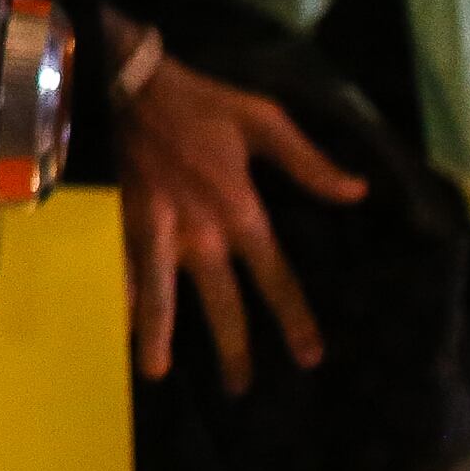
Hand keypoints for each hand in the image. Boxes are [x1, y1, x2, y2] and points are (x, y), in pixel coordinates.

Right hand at [115, 46, 362, 392]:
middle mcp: (199, 232)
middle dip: (232, 348)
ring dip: (158, 336)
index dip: (294, 318)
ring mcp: (155, 232)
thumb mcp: (264, 121)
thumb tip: (357, 193)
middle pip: (220, 302)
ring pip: (159, 296)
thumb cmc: (199, 102)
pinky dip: (116, 299)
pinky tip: (112, 325)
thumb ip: (309, 163)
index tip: (310, 356)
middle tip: (240, 388)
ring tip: (156, 372)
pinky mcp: (118, 222)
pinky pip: (118, 270)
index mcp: (239, 209)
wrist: (128, 82)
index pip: (275, 276)